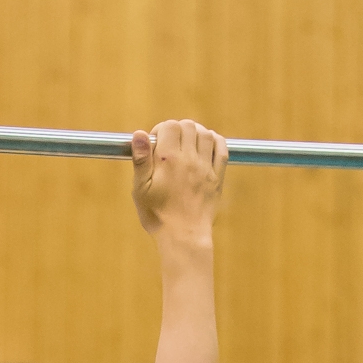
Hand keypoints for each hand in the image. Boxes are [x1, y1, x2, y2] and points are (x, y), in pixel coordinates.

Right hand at [132, 118, 227, 234]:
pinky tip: (206, 144)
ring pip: (206, 134)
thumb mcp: (141, 189)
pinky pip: (222, 149)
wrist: (184, 236)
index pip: (170, 126)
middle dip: (177, 129)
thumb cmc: (158, 215)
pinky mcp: (217, 177)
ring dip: (196, 132)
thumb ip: (141, 160)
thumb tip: (140, 134)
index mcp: (169, 160)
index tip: (156, 141)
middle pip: (188, 126)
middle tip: (170, 142)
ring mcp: (206, 167)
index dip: (161, 129)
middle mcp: (189, 159)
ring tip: (186, 142)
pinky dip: (215, 140)